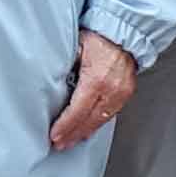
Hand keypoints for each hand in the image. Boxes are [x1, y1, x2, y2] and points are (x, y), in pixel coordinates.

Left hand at [47, 30, 139, 153]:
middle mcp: (111, 90)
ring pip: (100, 121)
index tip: (54, 136)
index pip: (78, 111)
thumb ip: (64, 67)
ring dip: (85, 132)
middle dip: (73, 135)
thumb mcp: (75, 48)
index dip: (65, 126)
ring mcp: (121, 94)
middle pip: (89, 121)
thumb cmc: (99, 37)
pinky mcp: (126, 94)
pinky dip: (97, 124)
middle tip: (60, 145)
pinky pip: (111, 114)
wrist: (124, 31)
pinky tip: (89, 129)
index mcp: (96, 80)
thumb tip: (49, 83)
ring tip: (71, 141)